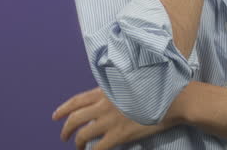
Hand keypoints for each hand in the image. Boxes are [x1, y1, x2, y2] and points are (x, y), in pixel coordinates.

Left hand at [51, 87, 173, 148]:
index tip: (55, 116)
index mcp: (105, 91)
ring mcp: (110, 121)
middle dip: (65, 129)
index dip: (63, 109)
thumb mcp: (129, 83)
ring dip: (76, 142)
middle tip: (64, 136)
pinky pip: (97, 148)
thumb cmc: (154, 89)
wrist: (171, 101)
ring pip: (82, 135)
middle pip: (75, 119)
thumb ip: (114, 90)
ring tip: (76, 147)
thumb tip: (106, 98)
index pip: (76, 100)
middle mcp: (103, 106)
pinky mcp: (118, 136)